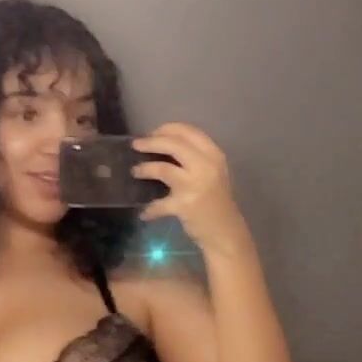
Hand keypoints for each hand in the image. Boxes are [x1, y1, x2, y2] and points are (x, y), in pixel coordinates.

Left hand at [131, 122, 251, 254]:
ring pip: (162, 168)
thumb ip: (195, 158)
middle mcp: (206, 166)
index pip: (188, 131)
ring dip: (145, 168)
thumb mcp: (213, 173)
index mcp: (214, 155)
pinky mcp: (184, 205)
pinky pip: (160, 204)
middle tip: (136, 145)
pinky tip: (144, 213)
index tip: (152, 133)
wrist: (226, 232)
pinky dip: (150, 209)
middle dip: (151, 141)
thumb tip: (162, 145)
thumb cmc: (217, 201)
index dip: (166, 128)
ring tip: (135, 171)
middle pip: (173, 144)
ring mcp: (195, 185)